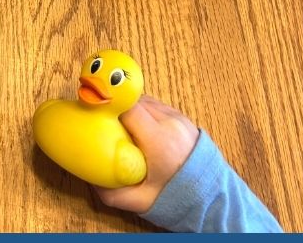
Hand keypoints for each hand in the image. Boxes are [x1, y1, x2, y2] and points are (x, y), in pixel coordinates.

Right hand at [94, 95, 199, 213]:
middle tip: (104, 120)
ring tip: (119, 124)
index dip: (110, 106)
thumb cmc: (177, 198)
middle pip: (135, 101)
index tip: (96, 112)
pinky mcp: (182, 118)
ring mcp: (179, 119)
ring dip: (130, 108)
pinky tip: (137, 127)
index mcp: (160, 141)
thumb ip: (112, 193)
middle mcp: (171, 124)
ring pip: (145, 101)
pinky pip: (156, 106)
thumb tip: (90, 180)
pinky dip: (143, 111)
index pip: (129, 108)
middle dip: (117, 107)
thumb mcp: (141, 202)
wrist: (212, 197)